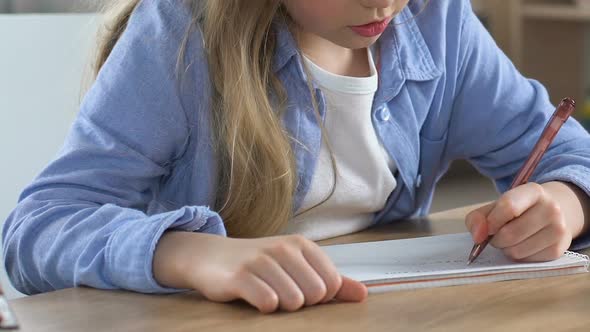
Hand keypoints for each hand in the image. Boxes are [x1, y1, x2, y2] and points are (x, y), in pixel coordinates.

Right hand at [154, 232, 366, 312]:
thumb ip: (332, 280)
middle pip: (316, 294)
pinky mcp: (240, 277)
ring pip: (294, 300)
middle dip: (301, 302)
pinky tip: (255, 298)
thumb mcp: (297, 266)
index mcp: (301, 245)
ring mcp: (261, 261)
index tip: (300, 289)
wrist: (210, 257)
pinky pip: (268, 302)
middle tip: (281, 292)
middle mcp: (283, 248)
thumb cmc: (258, 264)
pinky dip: (265, 307)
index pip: (332, 283)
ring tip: (267, 293)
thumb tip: (363, 294)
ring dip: (282, 306)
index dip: (319, 296)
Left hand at [465, 182, 586, 261]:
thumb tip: (477, 236)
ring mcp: (558, 230)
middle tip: (496, 235)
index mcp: (533, 191)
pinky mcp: (559, 249)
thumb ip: (478, 217)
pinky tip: (522, 245)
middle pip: (510, 233)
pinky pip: (526, 260)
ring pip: (517, 251)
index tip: (485, 228)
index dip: (491, 222)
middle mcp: (551, 209)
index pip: (508, 207)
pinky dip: (518, 256)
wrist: (555, 213)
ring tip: (509, 240)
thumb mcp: (497, 205)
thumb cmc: (519, 209)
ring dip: (506, 249)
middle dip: (495, 239)